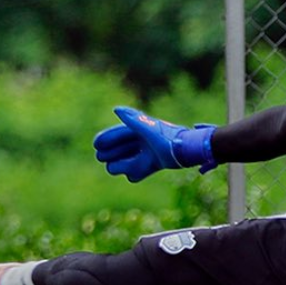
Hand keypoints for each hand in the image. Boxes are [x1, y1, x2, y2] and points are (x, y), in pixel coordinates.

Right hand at [93, 107, 216, 182]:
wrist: (188, 152)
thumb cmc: (169, 138)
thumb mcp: (148, 130)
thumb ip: (133, 120)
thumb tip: (116, 109)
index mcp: (140, 130)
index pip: (118, 134)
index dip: (107, 139)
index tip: (97, 145)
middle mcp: (143, 141)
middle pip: (121, 148)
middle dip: (111, 152)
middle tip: (101, 157)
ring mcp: (148, 153)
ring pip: (128, 160)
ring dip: (121, 164)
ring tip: (112, 167)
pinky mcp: (155, 164)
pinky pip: (140, 171)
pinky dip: (135, 173)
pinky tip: (130, 175)